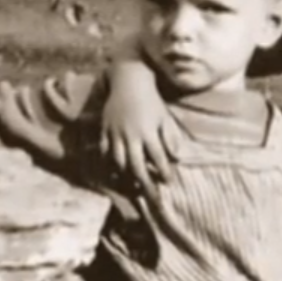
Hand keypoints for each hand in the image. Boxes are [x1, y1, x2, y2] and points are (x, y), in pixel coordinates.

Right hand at [98, 59, 180, 200]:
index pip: (158, 158)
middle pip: (137, 166)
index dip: (164, 172)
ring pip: (118, 162)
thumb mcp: (165, 117)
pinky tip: (114, 175)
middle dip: (146, 184)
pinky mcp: (104, 131)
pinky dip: (108, 165)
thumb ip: (171, 137)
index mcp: (148, 132)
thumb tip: (177, 158)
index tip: (169, 183)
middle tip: (153, 198)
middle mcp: (130, 136)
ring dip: (127, 178)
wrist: (129, 82)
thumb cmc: (151, 101)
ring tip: (134, 188)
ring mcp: (115, 134)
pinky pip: (103, 153)